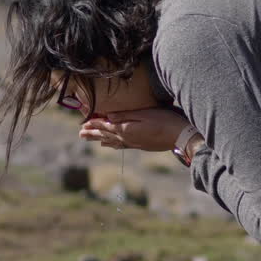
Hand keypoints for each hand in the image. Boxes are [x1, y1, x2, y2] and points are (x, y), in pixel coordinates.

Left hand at [79, 108, 193, 151]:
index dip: (94, 123)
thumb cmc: (164, 120)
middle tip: (81, 134)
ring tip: (90, 139)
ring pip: (112, 141)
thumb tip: (108, 117)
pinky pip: (121, 145)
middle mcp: (127, 138)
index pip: (105, 125)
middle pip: (105, 135)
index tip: (82, 123)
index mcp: (126, 129)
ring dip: (100, 139)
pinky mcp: (140, 145)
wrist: (180, 135)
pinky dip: (112, 144)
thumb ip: (125, 116)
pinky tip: (110, 145)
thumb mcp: (144, 114)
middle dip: (93, 133)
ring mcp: (134, 143)